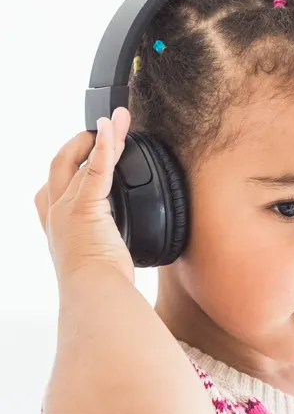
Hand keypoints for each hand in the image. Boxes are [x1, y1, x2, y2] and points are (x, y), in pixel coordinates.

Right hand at [34, 107, 134, 285]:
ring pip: (82, 161)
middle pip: (60, 167)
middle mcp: (55, 215)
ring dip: (101, 137)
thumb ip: (101, 241)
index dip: (71, 170)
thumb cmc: (99, 284)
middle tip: (98, 130)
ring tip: (117, 120)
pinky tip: (114, 128)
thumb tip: (117, 243)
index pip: (56, 189)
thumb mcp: (96, 257)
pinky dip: (106, 144)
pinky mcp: (86, 206)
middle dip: (78, 145)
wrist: (95, 294)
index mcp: (57, 228)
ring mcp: (68, 209)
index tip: (88, 158)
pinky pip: (97, 167)